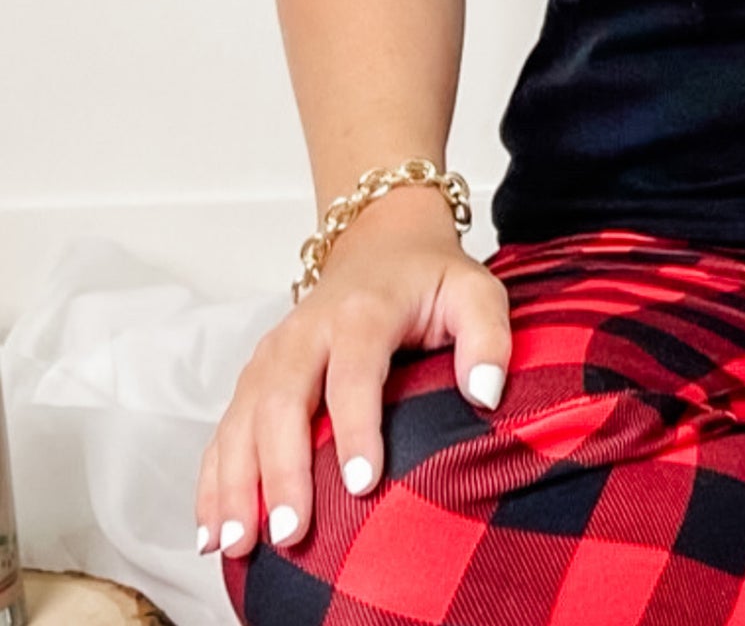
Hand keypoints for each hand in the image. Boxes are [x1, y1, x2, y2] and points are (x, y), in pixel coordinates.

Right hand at [194, 185, 512, 557]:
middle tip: (292, 531)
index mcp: (364, 311)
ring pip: (243, 419)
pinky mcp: (255, 375)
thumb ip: (489, 337)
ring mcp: (274, 353)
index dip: (356, 429)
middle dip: (282, 470)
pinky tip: (212, 528)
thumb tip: (487, 392)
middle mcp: (307, 331)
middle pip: (284, 401)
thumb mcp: (476, 292)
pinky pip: (224, 429)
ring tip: (238, 544)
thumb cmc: (430, 278)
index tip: (363, 484)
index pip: (355, 373)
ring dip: (236, 482)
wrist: (382, 242)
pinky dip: (213, 479)